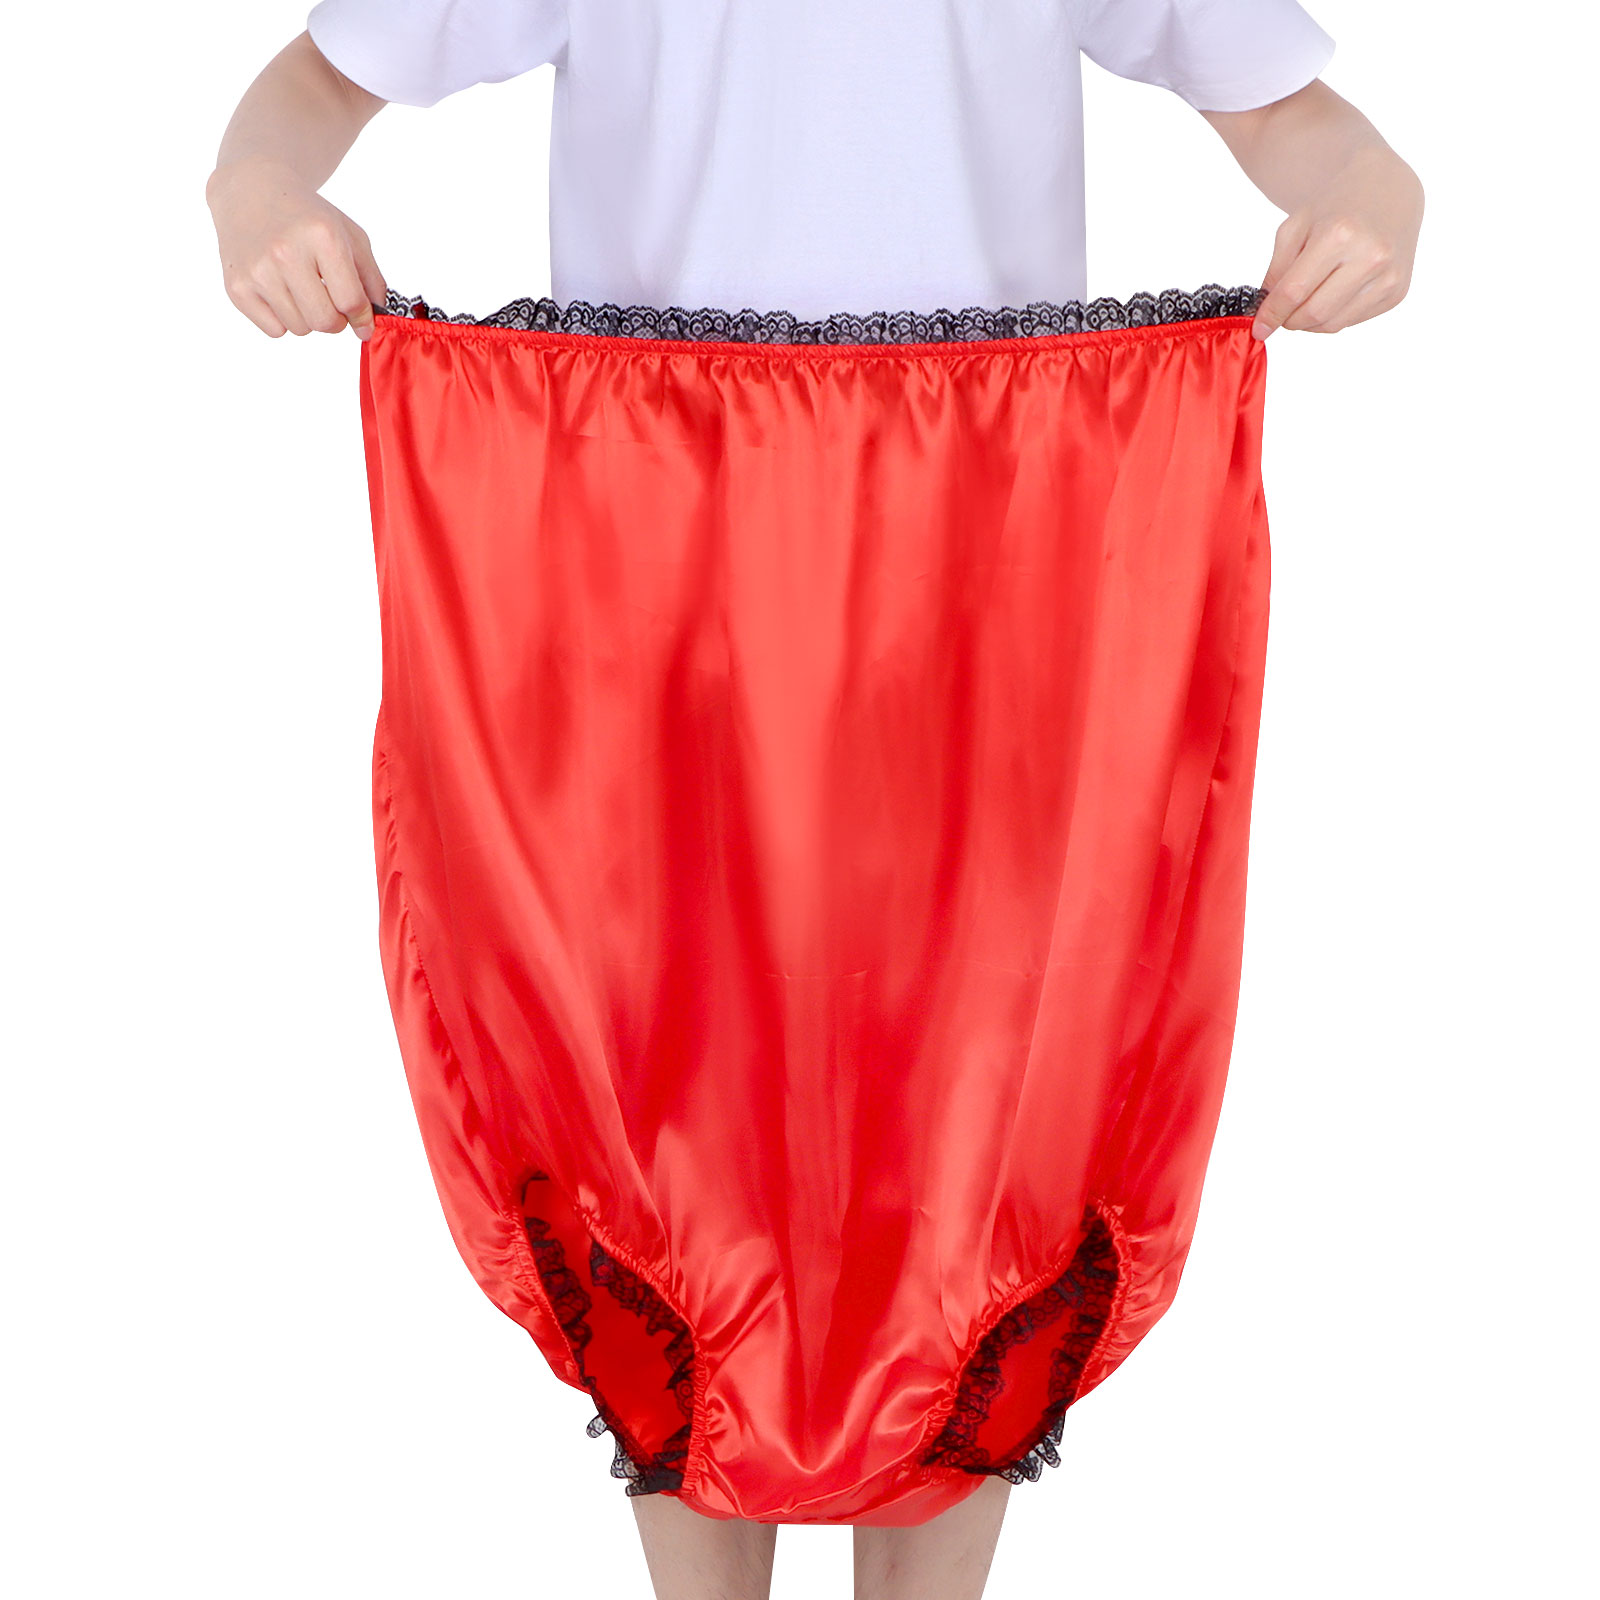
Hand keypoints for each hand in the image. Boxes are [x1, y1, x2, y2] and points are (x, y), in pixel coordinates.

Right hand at [206, 155, 387, 339]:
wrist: (251, 192)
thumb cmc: (306, 217)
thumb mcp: (348, 235)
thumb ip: (371, 279)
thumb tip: (370, 325)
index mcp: (321, 236)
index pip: (350, 301)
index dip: (361, 316)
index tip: (361, 317)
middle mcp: (286, 252)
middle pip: (326, 322)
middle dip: (335, 320)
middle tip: (330, 301)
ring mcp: (258, 271)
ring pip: (300, 329)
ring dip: (307, 317)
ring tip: (300, 287)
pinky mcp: (237, 287)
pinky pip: (275, 330)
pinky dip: (282, 318)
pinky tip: (278, 290)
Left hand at [1252, 144, 1422, 339]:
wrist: (1386, 192)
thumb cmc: (1336, 208)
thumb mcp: (1296, 227)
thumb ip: (1276, 270)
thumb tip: (1267, 313)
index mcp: (1339, 235)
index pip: (1294, 291)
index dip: (1272, 314)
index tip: (1259, 328)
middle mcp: (1370, 256)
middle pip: (1314, 313)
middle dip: (1290, 321)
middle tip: (1282, 314)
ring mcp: (1388, 276)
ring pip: (1333, 324)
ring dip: (1310, 323)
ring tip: (1306, 302)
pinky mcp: (1398, 291)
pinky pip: (1353, 320)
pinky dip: (1334, 316)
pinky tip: (1333, 294)